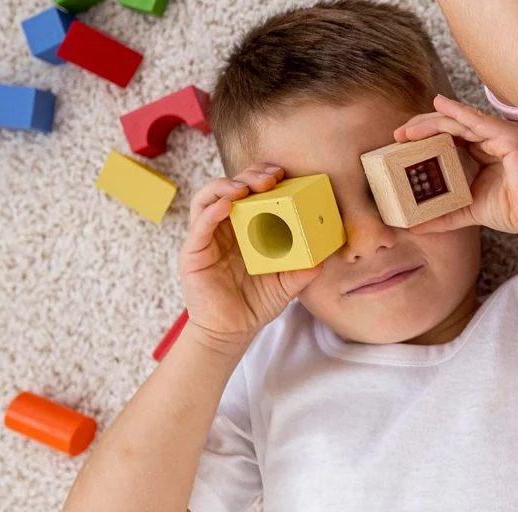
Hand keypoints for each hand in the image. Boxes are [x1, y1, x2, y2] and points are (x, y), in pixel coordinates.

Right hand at [180, 165, 321, 356]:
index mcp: (246, 227)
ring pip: (209, 197)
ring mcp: (207, 237)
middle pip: (231, 188)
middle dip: (250, 175)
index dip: (264, 178)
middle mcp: (225, 226)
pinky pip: (200, 224)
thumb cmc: (256, 302)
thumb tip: (324, 258)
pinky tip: (228, 205)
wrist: (231, 331)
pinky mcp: (193, 251)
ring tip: (247, 187)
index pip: (252, 192)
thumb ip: (304, 270)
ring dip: (227, 186)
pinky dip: (212, 211)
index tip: (283, 174)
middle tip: (271, 176)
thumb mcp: (287, 284)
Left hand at [395, 95, 517, 236]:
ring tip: (408, 130)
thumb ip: (446, 215)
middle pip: (453, 125)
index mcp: (490, 150)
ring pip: (461, 121)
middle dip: (423, 127)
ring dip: (432, 123)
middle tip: (398, 135)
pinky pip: (478, 122)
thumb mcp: (472, 210)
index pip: (453, 136)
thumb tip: (417, 226)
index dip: (427, 137)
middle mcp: (497, 137)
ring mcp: (505, 134)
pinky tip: (438, 108)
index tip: (402, 144)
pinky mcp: (511, 137)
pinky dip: (457, 114)